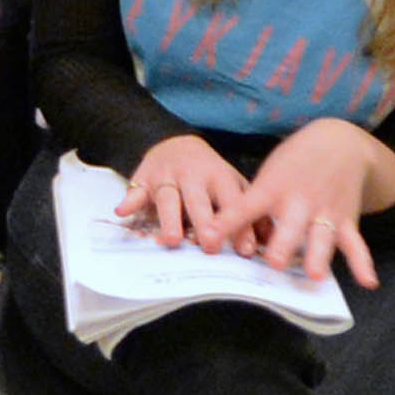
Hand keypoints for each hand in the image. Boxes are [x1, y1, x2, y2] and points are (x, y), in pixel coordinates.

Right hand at [122, 132, 257, 252]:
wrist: (174, 143)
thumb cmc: (210, 175)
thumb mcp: (233, 185)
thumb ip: (251, 212)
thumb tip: (270, 242)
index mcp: (219, 177)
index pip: (231, 202)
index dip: (238, 226)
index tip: (245, 251)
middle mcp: (192, 175)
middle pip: (198, 199)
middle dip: (204, 222)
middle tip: (209, 245)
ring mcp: (166, 176)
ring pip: (168, 197)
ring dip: (170, 218)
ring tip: (173, 240)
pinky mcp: (144, 178)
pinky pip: (136, 190)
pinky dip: (130, 200)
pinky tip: (123, 212)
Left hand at [220, 119, 390, 286]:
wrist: (338, 143)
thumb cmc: (293, 163)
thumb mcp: (268, 175)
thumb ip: (252, 203)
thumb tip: (224, 232)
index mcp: (272, 188)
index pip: (246, 207)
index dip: (227, 222)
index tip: (210, 239)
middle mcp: (299, 200)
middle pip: (289, 225)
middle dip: (283, 244)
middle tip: (274, 263)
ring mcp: (325, 211)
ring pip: (322, 236)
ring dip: (318, 255)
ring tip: (314, 276)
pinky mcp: (347, 220)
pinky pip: (356, 244)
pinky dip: (362, 263)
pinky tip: (368, 283)